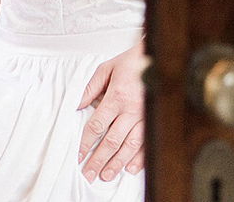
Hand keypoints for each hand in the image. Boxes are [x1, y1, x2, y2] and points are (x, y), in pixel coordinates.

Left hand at [76, 40, 146, 181]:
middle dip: (99, 159)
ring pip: (129, 146)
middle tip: (89, 173)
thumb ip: (90, 88)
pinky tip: (130, 168)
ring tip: (106, 175)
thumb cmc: (131, 62)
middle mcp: (131, 110)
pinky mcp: (154, 120)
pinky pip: (146, 143)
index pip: (98, 125)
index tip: (80, 154)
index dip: (87, 142)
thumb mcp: (106, 69)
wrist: (157, 57)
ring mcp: (145, 117)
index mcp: (117, 97)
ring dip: (117, 163)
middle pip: (112, 141)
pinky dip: (139, 158)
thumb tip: (77, 104)